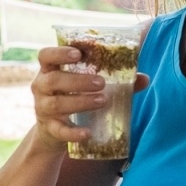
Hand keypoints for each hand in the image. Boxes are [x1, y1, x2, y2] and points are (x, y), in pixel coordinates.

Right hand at [30, 45, 146, 149]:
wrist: (55, 132)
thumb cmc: (74, 99)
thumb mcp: (86, 87)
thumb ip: (114, 81)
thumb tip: (144, 78)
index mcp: (50, 71)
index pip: (46, 56)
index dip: (59, 53)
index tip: (78, 54)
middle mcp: (41, 87)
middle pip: (53, 80)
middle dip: (78, 80)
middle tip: (101, 82)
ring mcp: (43, 109)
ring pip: (56, 104)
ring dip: (80, 102)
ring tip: (102, 100)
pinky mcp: (49, 129)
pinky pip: (59, 131)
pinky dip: (73, 132)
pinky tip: (87, 133)